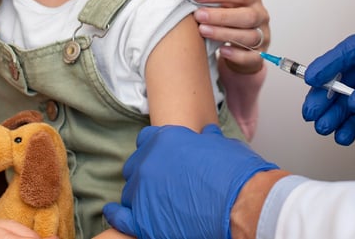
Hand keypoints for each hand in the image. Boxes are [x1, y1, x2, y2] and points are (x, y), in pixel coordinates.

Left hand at [103, 124, 277, 238]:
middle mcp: (148, 162)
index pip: (146, 140)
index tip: (161, 158)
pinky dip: (117, 214)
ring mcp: (143, 192)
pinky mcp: (143, 220)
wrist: (240, 202)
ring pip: (130, 192)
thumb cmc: (235, 172)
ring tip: (153, 203)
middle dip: (145, 173)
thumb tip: (208, 134)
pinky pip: (120, 217)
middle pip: (135, 166)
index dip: (154, 149)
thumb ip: (207, 140)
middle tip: (159, 182)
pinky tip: (114, 213)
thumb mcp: (222, 145)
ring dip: (138, 195)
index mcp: (164, 139)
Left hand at [191, 0, 268, 72]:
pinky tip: (222, 51)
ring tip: (203, 31)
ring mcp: (262, 36)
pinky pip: (251, 56)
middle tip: (199, 15)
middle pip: (247, 15)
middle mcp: (260, 15)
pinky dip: (237, 54)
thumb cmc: (229, 16)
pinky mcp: (259, 55)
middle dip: (221, 15)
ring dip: (224, 33)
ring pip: (249, 36)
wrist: (238, 44)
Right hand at [302, 26, 354, 153]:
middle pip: (341, 79)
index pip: (351, 51)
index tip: (312, 77)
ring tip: (323, 127)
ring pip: (345, 104)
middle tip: (312, 110)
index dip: (329, 63)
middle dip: (323, 94)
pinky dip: (347, 130)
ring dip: (331, 115)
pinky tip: (343, 136)